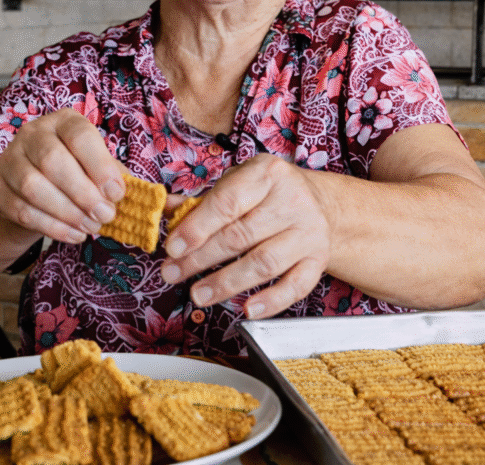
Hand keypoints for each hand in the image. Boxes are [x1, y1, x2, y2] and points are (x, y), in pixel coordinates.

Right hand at [0, 108, 126, 243]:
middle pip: (52, 161)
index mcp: (63, 122)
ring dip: (67, 212)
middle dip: (83, 193)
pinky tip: (75, 234)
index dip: (100, 165)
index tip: (116, 193)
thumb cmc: (76, 171)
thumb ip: (111, 174)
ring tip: (91, 226)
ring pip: (33, 187)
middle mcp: (32, 134)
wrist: (33, 187)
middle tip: (105, 215)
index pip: (79, 135)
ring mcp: (10, 160)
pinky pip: (23, 211)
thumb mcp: (96, 165)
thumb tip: (125, 194)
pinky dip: (53, 227)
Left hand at [160, 154, 335, 318]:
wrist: (319, 202)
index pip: (227, 203)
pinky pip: (295, 286)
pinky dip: (271, 302)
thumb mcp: (238, 182)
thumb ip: (202, 199)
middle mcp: (293, 201)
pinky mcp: (318, 259)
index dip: (197, 228)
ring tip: (198, 294)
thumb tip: (165, 211)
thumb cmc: (269, 193)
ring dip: (226, 283)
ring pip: (264, 263)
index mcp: (268, 174)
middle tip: (173, 273)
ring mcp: (309, 232)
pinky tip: (247, 310)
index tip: (173, 248)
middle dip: (200, 259)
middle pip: (241, 236)